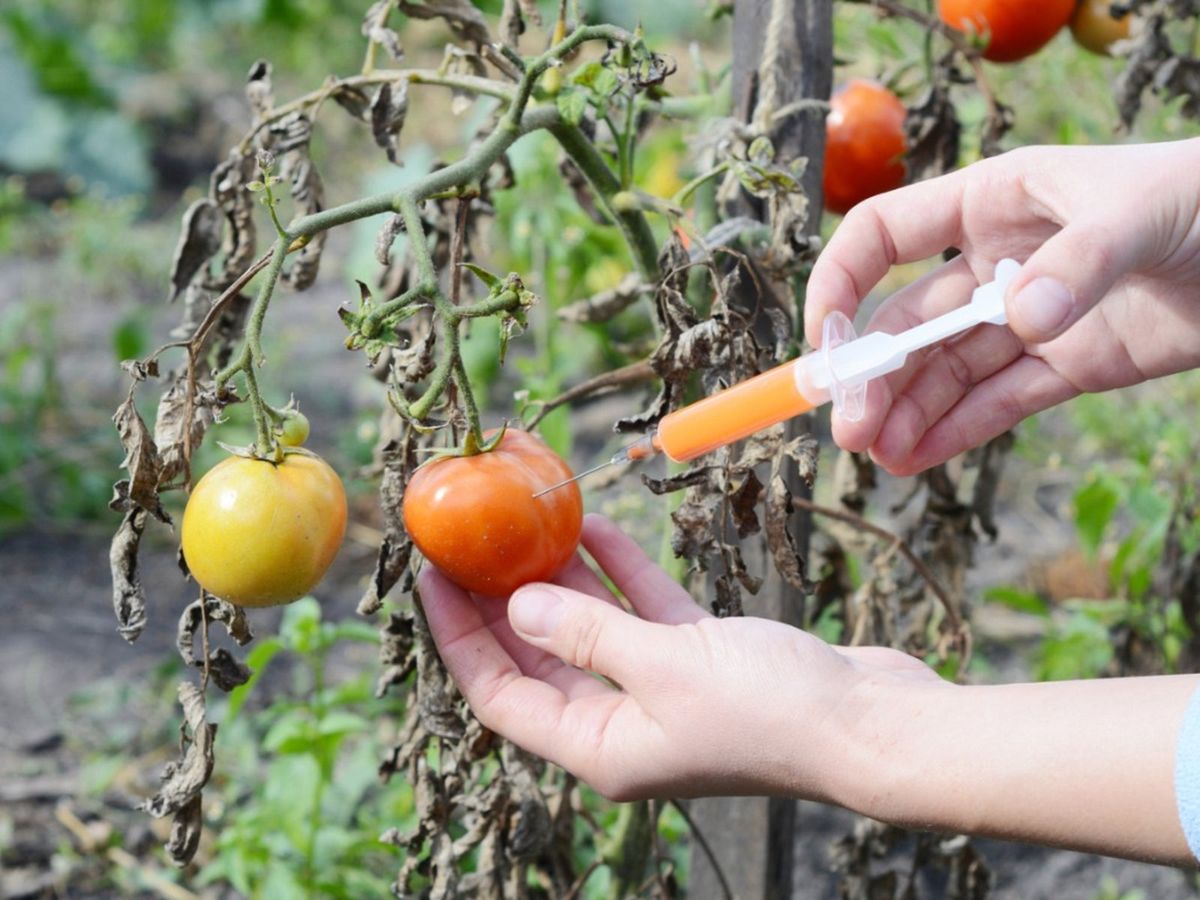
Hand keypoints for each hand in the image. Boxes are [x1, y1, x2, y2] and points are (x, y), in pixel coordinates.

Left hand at [419, 513, 940, 801]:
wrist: (874, 723)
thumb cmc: (773, 712)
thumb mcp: (664, 668)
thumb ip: (587, 633)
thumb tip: (517, 607)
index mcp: (599, 748)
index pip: (502, 694)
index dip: (460, 638)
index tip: (432, 578)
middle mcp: (624, 725)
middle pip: (541, 656)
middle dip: (502, 601)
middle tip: (469, 541)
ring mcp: (665, 691)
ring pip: (594, 627)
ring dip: (560, 577)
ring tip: (523, 522)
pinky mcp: (704, 660)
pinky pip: (645, 612)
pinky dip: (622, 573)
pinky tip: (596, 527)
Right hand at [805, 139, 1199, 474]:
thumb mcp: (1139, 212)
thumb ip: (1077, 261)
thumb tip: (1020, 318)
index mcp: (992, 202)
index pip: (883, 237)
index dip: (842, 285)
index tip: (826, 343)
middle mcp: (996, 261)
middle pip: (910, 323)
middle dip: (874, 376)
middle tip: (850, 429)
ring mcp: (1029, 318)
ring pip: (947, 371)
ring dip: (907, 414)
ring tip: (878, 458)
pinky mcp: (1067, 365)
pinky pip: (999, 401)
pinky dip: (957, 431)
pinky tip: (917, 460)